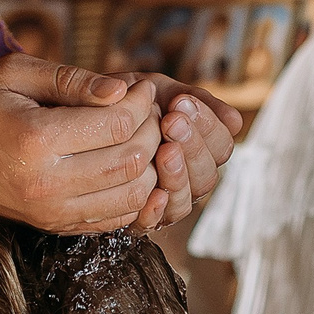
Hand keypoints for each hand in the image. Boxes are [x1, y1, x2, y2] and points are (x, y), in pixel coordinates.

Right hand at [0, 57, 161, 231]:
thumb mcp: (15, 74)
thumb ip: (70, 78)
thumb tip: (122, 89)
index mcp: (36, 139)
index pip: (116, 124)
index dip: (140, 102)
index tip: (140, 87)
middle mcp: (47, 183)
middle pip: (131, 160)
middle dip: (151, 130)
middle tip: (146, 111)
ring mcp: (54, 212)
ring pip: (133, 194)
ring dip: (150, 165)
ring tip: (141, 138)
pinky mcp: (58, 226)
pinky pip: (117, 219)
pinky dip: (136, 194)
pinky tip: (129, 167)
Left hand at [106, 74, 244, 231]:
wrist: (78, 112)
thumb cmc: (121, 99)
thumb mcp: (157, 89)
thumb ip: (195, 101)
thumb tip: (235, 122)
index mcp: (197, 145)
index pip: (222, 145)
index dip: (208, 127)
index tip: (182, 103)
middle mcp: (185, 176)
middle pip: (208, 175)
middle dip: (193, 146)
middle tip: (171, 122)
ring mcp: (163, 198)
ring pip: (187, 200)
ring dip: (178, 175)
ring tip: (164, 151)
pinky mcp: (136, 218)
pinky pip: (154, 224)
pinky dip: (157, 211)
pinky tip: (154, 193)